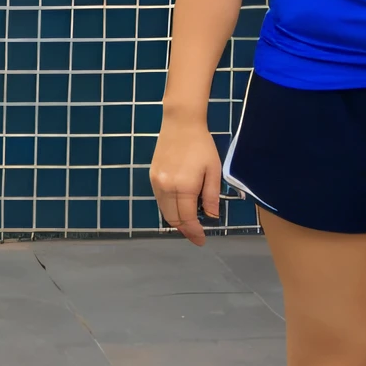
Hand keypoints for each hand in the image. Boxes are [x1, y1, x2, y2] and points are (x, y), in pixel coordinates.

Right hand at [149, 114, 221, 245]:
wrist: (181, 124)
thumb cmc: (202, 146)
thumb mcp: (213, 170)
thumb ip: (211, 196)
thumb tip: (212, 217)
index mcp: (184, 187)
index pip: (188, 219)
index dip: (195, 232)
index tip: (201, 240)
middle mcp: (166, 188)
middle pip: (173, 219)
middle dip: (185, 230)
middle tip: (196, 235)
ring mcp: (156, 183)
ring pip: (164, 211)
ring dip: (176, 220)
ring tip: (189, 224)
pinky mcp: (152, 177)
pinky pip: (160, 200)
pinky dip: (169, 208)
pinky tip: (180, 207)